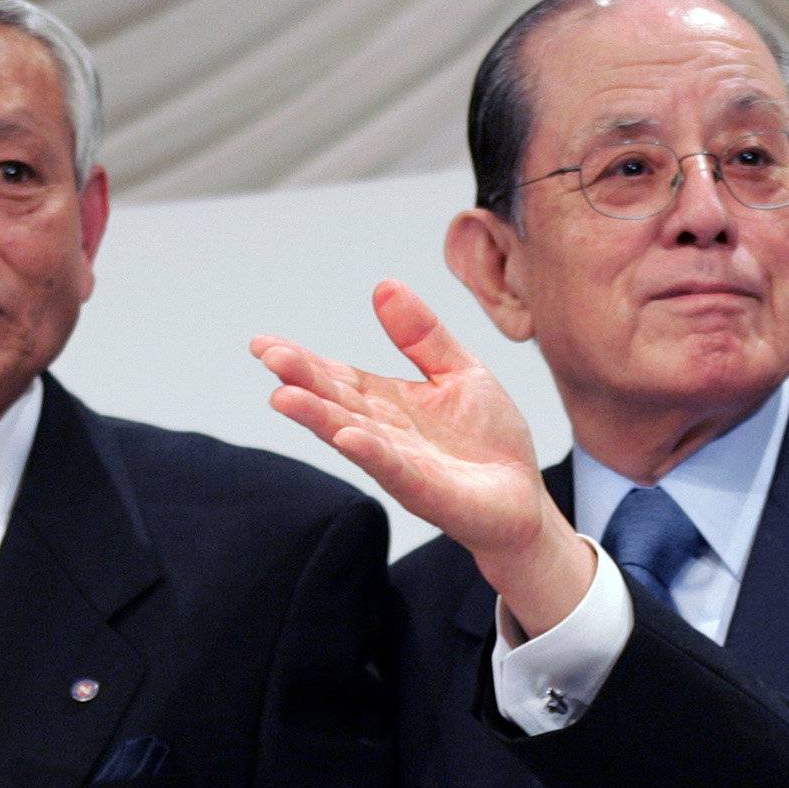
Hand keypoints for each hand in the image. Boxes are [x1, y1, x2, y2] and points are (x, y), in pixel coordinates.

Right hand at [252, 281, 595, 635]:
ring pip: (353, 436)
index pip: (338, 378)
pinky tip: (348, 436)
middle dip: (302, 380)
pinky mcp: (428, 493)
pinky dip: (371, 453)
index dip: (302, 361)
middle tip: (268, 356)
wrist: (524, 501)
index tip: (264, 344)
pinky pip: (395, 470)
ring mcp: (402, 465)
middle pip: (336, 403)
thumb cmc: (489, 441)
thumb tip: (384, 286)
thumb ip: (423, 335)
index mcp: (388, 403)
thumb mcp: (460, 371)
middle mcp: (384, 434)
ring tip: (284, 397)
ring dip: (318, 418)